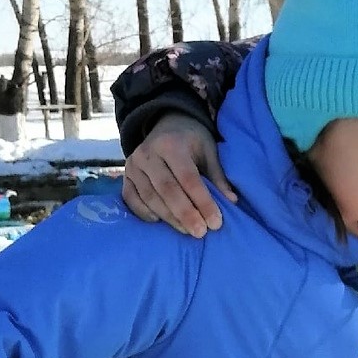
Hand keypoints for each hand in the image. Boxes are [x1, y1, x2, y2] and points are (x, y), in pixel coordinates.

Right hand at [121, 113, 237, 236]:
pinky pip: (131, 199)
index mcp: (171, 144)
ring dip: (169, 218)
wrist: (166, 125)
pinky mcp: (125, 177)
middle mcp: (148, 153)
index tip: (216, 222)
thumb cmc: (191, 141)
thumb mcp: (208, 150)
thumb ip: (217, 175)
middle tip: (201, 232)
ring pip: (150, 197)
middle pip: (167, 190)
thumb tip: (232, 201)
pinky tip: (160, 223)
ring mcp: (133, 165)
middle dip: (185, 214)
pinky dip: (144, 213)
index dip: (202, 201)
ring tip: (187, 231)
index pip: (188, 178)